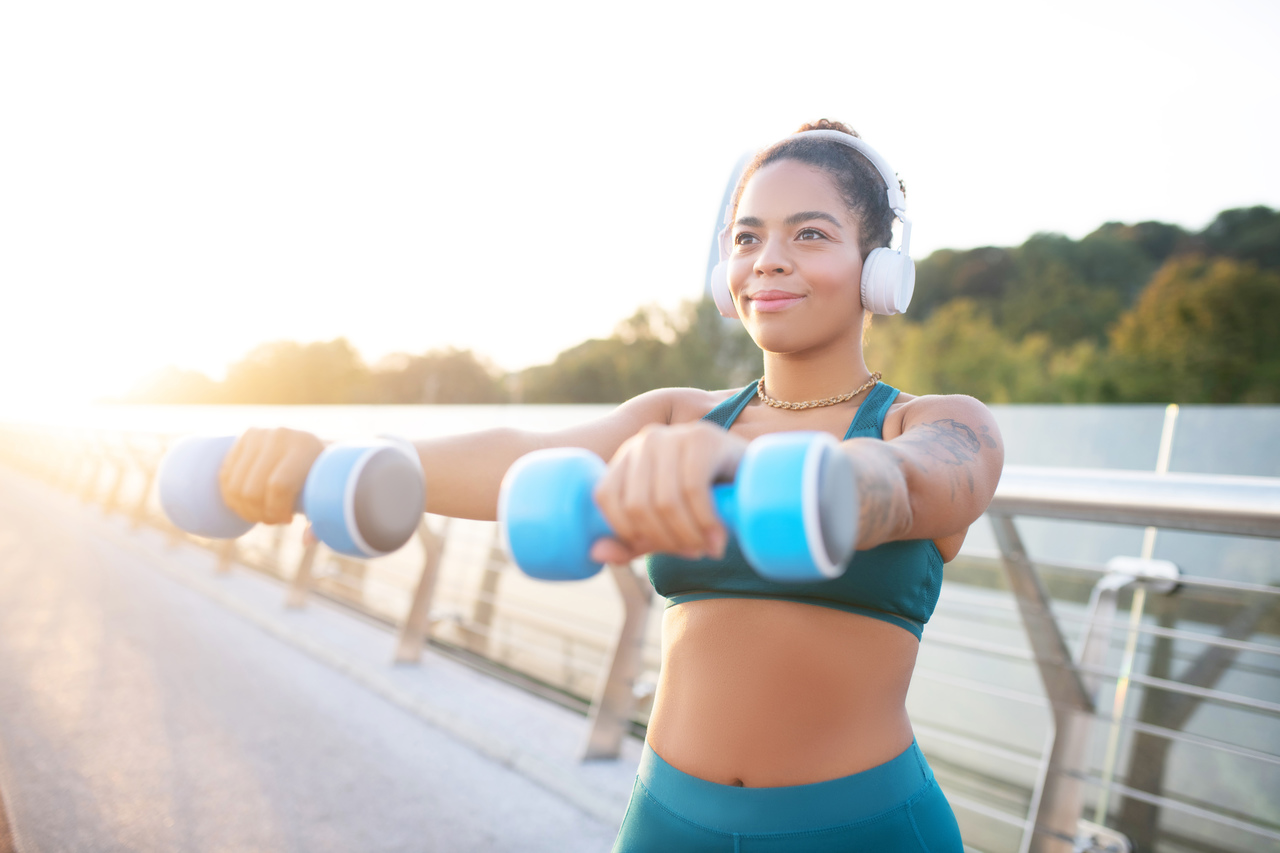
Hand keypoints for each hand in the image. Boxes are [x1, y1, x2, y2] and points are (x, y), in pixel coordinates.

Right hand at [218, 428, 324, 524]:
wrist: (314, 446)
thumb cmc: (322, 477)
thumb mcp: (326, 494)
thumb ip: (320, 520)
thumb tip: (306, 541)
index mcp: (303, 446)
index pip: (278, 486)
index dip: (276, 511)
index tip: (288, 520)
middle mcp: (279, 436)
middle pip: (252, 489)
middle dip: (259, 514)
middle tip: (273, 520)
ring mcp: (257, 435)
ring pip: (234, 486)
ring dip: (243, 509)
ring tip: (261, 513)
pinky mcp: (242, 439)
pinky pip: (224, 476)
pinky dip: (230, 497)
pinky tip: (246, 503)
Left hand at [590, 421, 746, 563]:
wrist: (757, 478)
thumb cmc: (706, 503)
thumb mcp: (666, 524)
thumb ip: (632, 540)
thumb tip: (595, 554)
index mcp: (628, 456)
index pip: (607, 498)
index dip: (629, 533)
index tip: (660, 549)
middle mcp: (646, 440)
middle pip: (637, 505)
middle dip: (665, 540)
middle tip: (691, 553)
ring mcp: (674, 436)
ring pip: (665, 501)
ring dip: (688, 536)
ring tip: (707, 548)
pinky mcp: (703, 438)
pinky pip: (693, 490)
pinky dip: (704, 522)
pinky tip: (717, 537)